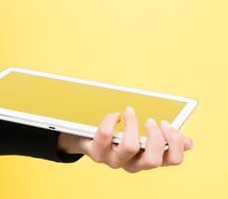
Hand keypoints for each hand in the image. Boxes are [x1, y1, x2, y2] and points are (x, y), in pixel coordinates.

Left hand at [57, 107, 193, 172]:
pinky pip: (105, 134)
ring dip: (133, 125)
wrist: (87, 142)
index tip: (167, 124)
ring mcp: (114, 160)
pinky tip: (115, 115)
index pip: (172, 160)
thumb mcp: (141, 140)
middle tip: (151, 120)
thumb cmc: (118, 138)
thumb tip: (188, 142)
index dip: (175, 142)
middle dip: (155, 136)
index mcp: (148, 160)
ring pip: (130, 147)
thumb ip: (164, 140)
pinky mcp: (96, 152)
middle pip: (153, 160)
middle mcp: (133, 164)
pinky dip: (111, 120)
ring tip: (131, 112)